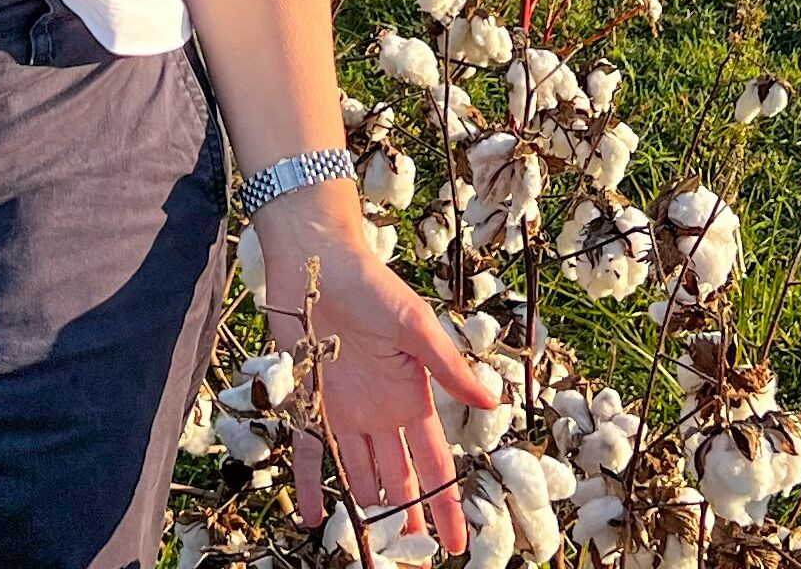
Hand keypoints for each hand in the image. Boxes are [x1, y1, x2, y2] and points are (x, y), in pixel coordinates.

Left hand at [254, 190, 503, 556]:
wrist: (317, 262)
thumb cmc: (372, 287)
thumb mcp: (417, 326)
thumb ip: (449, 367)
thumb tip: (493, 401)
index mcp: (412, 398)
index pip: (435, 463)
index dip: (445, 504)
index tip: (456, 544)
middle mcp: (380, 413)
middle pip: (400, 478)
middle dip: (408, 518)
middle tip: (413, 557)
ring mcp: (344, 412)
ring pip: (359, 473)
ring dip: (366, 509)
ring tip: (374, 549)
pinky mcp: (308, 402)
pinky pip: (309, 452)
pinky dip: (311, 485)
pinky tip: (313, 517)